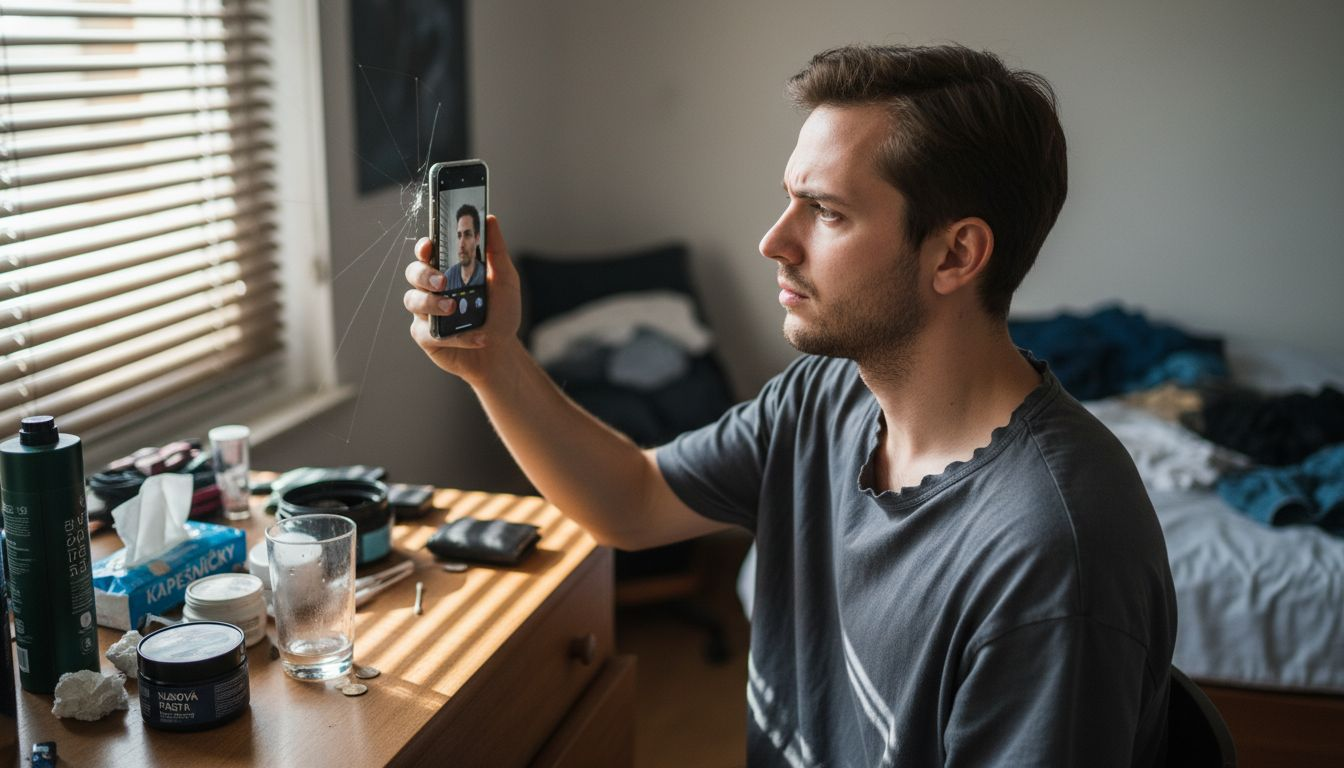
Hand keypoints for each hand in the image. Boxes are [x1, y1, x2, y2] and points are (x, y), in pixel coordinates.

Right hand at [405, 215, 522, 385]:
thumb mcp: (504, 279)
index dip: (423, 247)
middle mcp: (431, 288)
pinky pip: (428, 333)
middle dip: (424, 274)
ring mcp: (426, 313)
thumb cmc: (500, 311)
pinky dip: (455, 336)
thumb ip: (496, 251)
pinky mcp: (427, 337)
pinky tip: (476, 338)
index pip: (427, 252)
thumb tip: (490, 219)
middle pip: (413, 273)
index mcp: (447, 269)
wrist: (502, 349)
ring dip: (432, 304)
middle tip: (442, 281)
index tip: (429, 245)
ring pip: (413, 301)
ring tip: (453, 308)